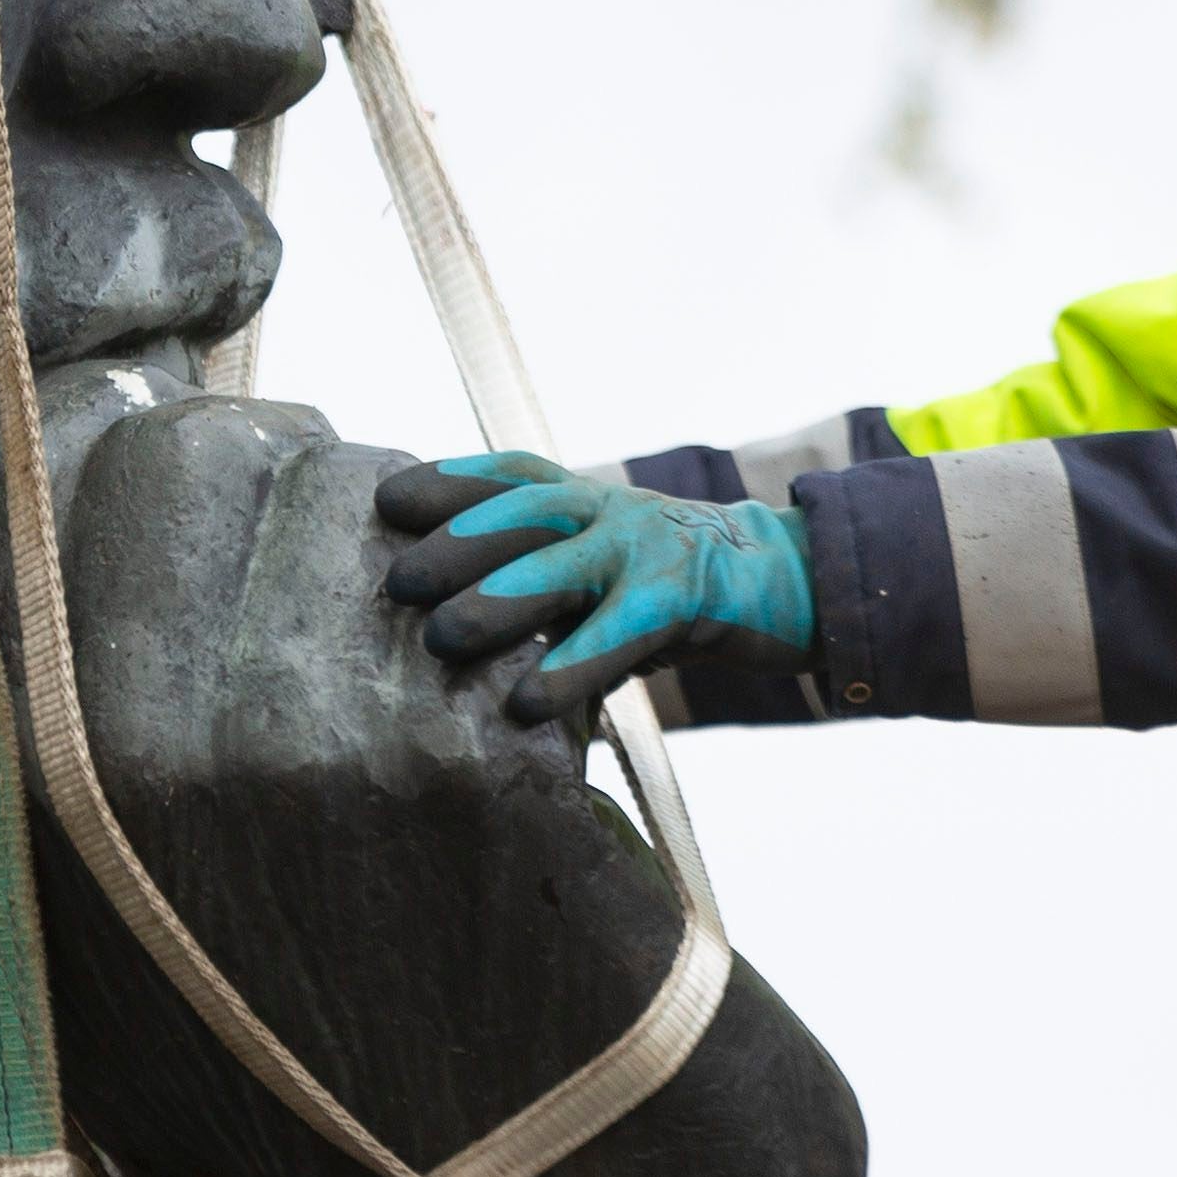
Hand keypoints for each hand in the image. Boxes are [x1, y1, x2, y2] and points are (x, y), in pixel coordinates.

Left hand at [375, 454, 812, 725]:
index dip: (450, 480)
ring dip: (499, 600)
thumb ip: (545, 584)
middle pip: (526, 512)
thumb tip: (447, 631)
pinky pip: (621, 632)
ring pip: (563, 566)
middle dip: (456, 542)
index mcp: (588, 500)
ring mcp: (649, 548)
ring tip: (442, 638)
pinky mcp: (685, 599)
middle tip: (397, 583)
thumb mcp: (605, 568)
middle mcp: (611, 511)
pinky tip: (527, 703)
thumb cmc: (671, 588)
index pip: (513, 473)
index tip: (386, 501)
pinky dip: (572, 666)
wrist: (789, 582)